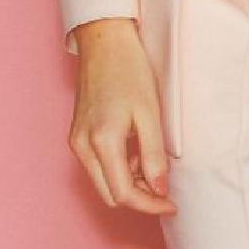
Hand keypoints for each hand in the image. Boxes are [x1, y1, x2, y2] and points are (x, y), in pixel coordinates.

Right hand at [69, 17, 175, 215]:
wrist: (104, 43)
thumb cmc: (130, 71)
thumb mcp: (150, 114)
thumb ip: (154, 156)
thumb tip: (159, 190)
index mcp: (101, 142)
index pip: (123, 194)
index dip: (150, 205)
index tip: (172, 204)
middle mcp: (82, 146)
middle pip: (110, 195)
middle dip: (139, 198)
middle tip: (166, 189)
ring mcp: (77, 141)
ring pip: (103, 183)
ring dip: (130, 183)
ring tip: (153, 164)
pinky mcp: (78, 135)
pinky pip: (98, 166)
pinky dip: (120, 169)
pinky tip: (137, 153)